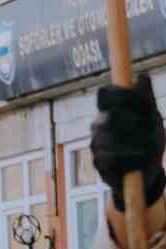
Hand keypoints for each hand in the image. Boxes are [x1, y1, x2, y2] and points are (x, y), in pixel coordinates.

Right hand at [90, 74, 165, 210]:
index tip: (142, 103)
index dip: (121, 95)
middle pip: (110, 116)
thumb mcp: (152, 117)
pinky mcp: (98, 161)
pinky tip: (138, 159)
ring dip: (133, 141)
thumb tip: (140, 77)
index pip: (105, 94)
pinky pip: (109, 157)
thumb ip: (146, 98)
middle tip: (151, 128)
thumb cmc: (149, 139)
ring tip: (148, 147)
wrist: (146, 171)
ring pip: (108, 136)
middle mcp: (99, 122)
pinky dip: (127, 158)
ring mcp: (96, 142)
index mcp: (110, 108)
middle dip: (134, 122)